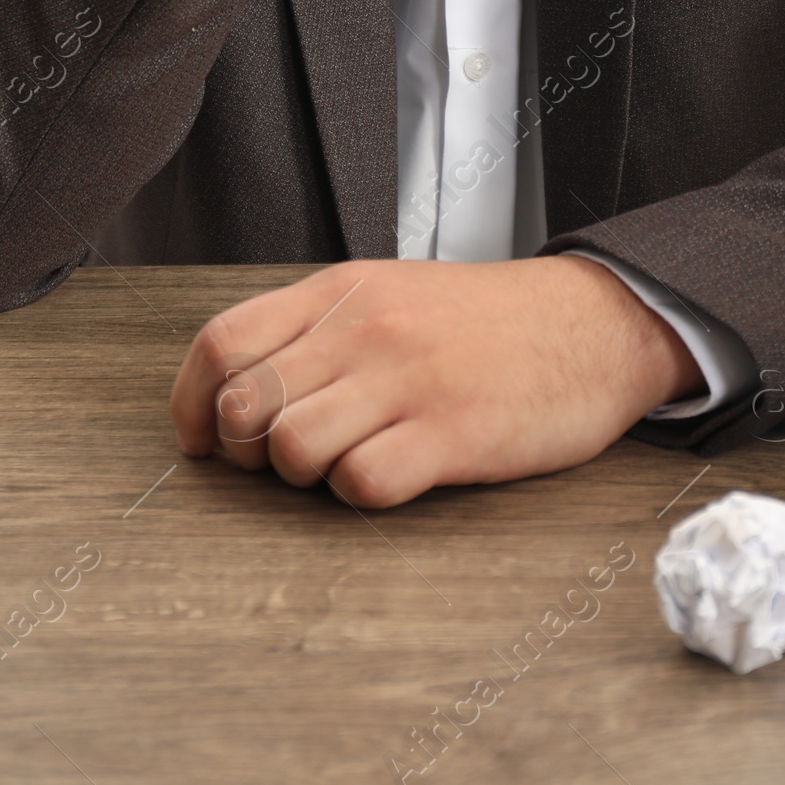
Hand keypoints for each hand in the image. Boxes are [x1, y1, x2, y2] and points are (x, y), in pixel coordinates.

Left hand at [167, 256, 701, 508]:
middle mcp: (365, 328)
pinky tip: (394, 473)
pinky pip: (362, 483)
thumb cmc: (485, 320)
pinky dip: (363, 495)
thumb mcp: (390, 292)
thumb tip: (233, 387)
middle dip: (249, 451)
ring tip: (348, 461)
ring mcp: (407, 379)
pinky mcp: (451, 432)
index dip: (192, 404)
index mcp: (343, 290)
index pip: (222, 342)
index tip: (201, 440)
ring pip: (292, 449)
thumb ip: (315, 328)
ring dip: (306, 476)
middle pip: (244, 405)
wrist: (592, 323)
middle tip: (285, 458)